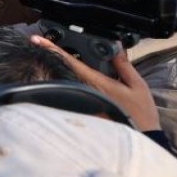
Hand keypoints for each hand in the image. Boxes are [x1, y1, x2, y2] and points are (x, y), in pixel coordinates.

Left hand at [29, 35, 160, 131]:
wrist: (141, 137)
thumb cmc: (140, 112)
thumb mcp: (137, 85)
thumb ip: (123, 65)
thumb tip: (114, 47)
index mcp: (97, 82)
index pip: (71, 61)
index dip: (53, 49)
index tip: (36, 40)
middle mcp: (86, 89)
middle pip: (65, 68)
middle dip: (52, 54)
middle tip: (39, 40)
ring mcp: (84, 98)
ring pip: (68, 77)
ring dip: (60, 64)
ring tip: (50, 50)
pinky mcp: (86, 105)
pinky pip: (75, 87)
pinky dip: (70, 76)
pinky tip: (70, 70)